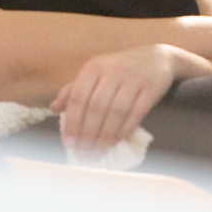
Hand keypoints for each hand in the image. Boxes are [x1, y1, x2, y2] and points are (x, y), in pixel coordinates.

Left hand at [51, 44, 181, 154]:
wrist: (157, 58)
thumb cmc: (121, 69)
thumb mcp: (96, 73)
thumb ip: (74, 89)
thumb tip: (53, 108)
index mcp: (94, 67)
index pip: (77, 97)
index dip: (71, 122)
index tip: (68, 143)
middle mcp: (112, 70)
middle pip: (95, 107)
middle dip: (87, 134)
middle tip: (83, 153)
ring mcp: (133, 79)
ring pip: (115, 112)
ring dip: (105, 136)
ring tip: (97, 153)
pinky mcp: (150, 89)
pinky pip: (135, 114)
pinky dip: (123, 131)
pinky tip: (115, 142)